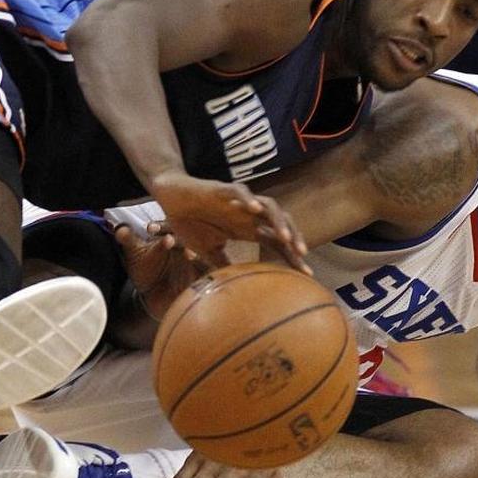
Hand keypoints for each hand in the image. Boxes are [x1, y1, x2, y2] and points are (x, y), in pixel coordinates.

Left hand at [115, 223, 207, 318]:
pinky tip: (201, 272)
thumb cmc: (146, 271)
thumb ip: (128, 240)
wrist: (155, 297)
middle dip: (179, 238)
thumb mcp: (135, 256)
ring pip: (199, 252)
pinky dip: (206, 270)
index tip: (149, 229)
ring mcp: (195, 261)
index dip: (159, 227)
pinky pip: (208, 271)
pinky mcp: (203, 276)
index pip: (166, 228)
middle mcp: (184, 247)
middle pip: (185, 239)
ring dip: (195, 253)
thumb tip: (120, 229)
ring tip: (189, 254)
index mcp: (169, 238)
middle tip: (169, 240)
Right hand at [149, 172, 308, 272]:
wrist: (171, 198)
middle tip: (302, 256)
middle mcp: (248, 215)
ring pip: (268, 205)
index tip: (306, 274)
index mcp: (247, 229)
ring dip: (278, 221)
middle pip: (280, 223)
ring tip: (285, 238)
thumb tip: (234, 287)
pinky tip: (254, 209)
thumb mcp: (209, 251)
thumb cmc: (191, 222)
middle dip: (294, 237)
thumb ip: (224, 264)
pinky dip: (248, 199)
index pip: (277, 242)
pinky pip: (240, 191)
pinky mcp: (222, 190)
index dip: (292, 256)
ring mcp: (238, 202)